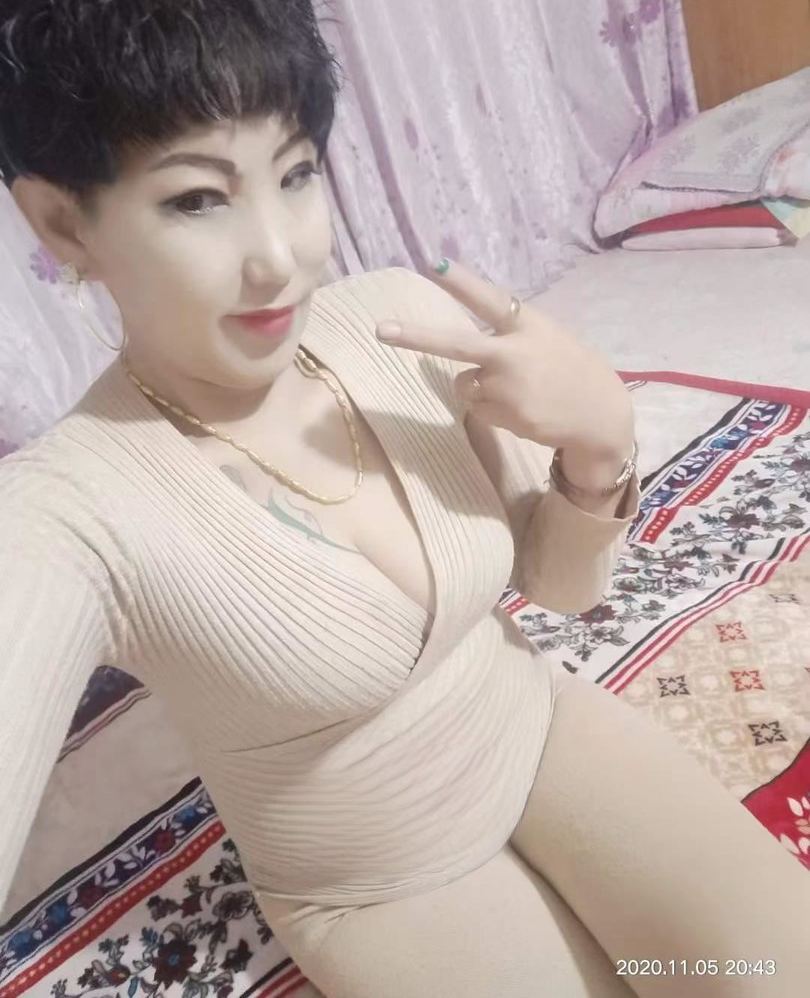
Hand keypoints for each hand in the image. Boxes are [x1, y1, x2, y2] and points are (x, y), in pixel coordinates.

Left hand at [375, 259, 634, 468]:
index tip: (433, 263)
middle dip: (415, 337)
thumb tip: (469, 354)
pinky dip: (491, 409)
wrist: (599, 413)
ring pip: (464, 383)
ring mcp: (508, 388)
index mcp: (528, 326)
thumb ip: (511, 335)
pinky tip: (521, 408)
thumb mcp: (547, 338)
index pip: (489, 299)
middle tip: (380, 330)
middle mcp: (513, 354)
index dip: (460, 282)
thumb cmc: (569, 368)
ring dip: (480, 387)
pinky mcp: (505, 415)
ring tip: (518, 390)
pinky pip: (477, 408)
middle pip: (455, 344)